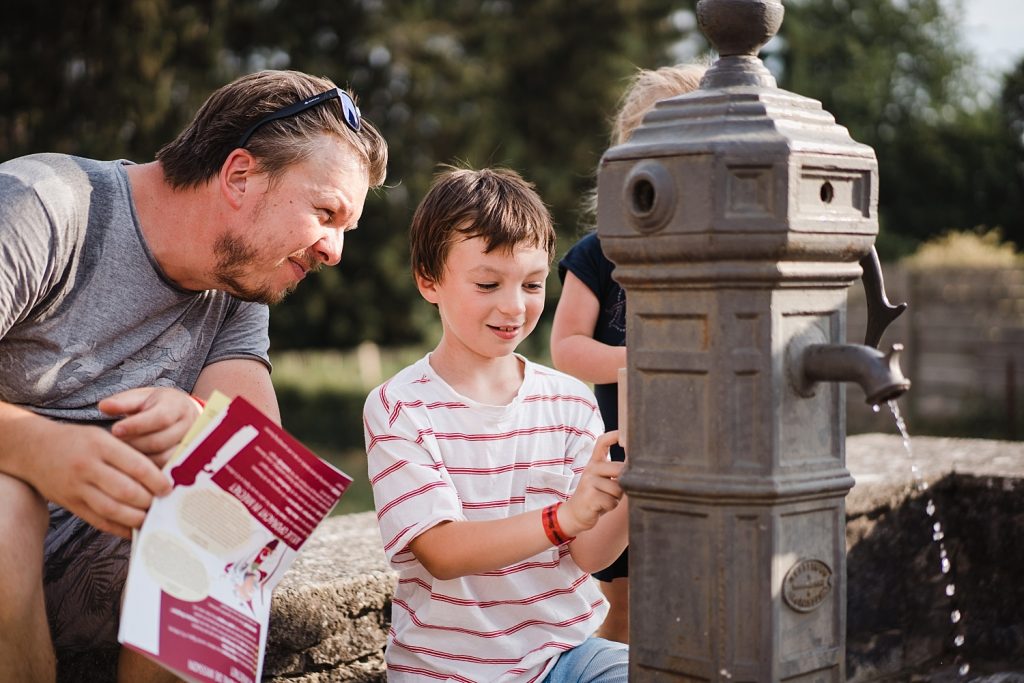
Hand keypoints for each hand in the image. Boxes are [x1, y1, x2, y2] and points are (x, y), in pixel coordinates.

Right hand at [25, 420, 171, 537]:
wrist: (33, 449)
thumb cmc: (76, 441)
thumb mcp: (102, 436)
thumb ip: (127, 454)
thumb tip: (159, 474)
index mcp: (100, 445)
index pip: (136, 465)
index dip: (156, 480)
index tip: (168, 487)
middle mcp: (87, 467)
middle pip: (126, 491)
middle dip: (148, 500)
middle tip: (162, 503)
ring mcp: (76, 488)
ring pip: (112, 509)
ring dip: (135, 517)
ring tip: (150, 517)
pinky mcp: (70, 504)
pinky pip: (98, 521)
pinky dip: (118, 528)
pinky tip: (132, 528)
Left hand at [100, 387, 201, 467]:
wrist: (181, 413)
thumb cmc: (155, 405)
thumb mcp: (140, 398)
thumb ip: (123, 402)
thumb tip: (103, 406)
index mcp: (177, 405)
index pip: (160, 417)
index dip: (137, 425)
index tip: (115, 430)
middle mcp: (189, 424)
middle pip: (160, 441)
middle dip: (134, 444)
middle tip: (113, 446)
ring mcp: (191, 443)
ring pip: (164, 458)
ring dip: (140, 459)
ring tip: (123, 455)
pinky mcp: (188, 459)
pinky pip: (168, 469)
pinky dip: (150, 469)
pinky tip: (134, 465)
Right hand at [559, 431, 624, 536]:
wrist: (575, 513)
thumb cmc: (596, 495)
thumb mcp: (602, 478)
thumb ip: (615, 470)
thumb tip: (635, 465)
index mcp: (595, 462)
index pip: (602, 441)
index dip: (615, 435)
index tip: (626, 436)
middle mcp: (590, 468)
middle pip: (620, 469)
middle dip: (623, 484)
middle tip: (613, 491)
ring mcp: (588, 482)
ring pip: (618, 489)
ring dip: (616, 498)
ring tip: (605, 499)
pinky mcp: (589, 496)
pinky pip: (612, 501)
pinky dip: (610, 507)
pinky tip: (601, 506)